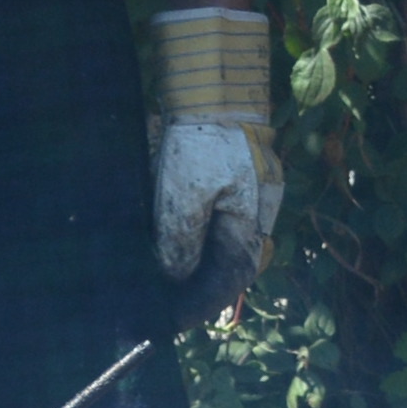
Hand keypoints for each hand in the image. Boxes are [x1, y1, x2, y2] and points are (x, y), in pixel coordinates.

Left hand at [144, 9, 284, 309]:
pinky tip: (160, 242)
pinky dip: (186, 236)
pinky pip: (208, 220)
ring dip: (187, 263)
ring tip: (153, 281)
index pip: (230, 278)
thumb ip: (181, 238)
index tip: (170, 322)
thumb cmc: (200, 137)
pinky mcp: (226, 181)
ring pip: (215, 244)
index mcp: (251, 220)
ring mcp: (242, 197)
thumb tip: (174, 274)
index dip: (201, 304)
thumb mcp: (184, 192)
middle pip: (223, 265)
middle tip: (157, 306)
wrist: (211, 85)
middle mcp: (253, 213)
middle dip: (192, 288)